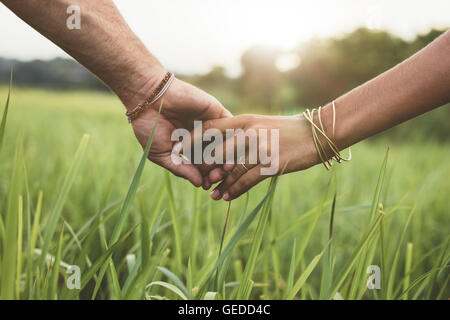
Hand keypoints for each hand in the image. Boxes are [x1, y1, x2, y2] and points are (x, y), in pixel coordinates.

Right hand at [130, 75, 231, 186]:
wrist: (148, 98)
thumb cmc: (149, 126)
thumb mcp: (161, 154)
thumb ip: (180, 169)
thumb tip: (199, 184)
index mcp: (188, 148)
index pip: (203, 166)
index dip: (206, 177)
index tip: (206, 186)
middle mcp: (201, 138)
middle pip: (217, 158)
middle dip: (218, 170)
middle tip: (216, 178)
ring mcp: (210, 125)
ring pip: (226, 144)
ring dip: (227, 157)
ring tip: (224, 168)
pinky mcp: (216, 112)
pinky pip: (230, 127)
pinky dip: (232, 138)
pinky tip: (229, 150)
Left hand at [192, 114, 323, 200]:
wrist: (316, 134)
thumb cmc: (286, 130)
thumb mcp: (260, 124)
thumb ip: (240, 132)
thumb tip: (220, 147)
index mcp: (244, 120)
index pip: (210, 129)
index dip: (193, 141)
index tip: (182, 152)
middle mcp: (249, 132)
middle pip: (216, 152)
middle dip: (205, 169)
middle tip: (200, 180)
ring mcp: (260, 148)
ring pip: (230, 170)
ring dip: (219, 184)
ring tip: (211, 194)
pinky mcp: (272, 164)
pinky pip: (247, 180)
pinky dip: (235, 190)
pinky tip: (227, 197)